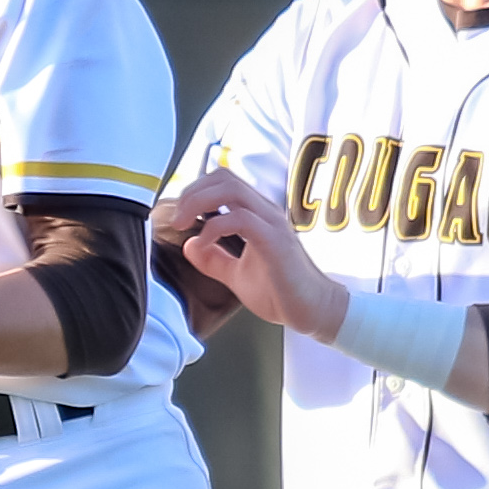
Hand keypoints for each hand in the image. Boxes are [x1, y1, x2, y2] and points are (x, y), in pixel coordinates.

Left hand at [154, 171, 344, 340]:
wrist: (312, 310)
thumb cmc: (281, 292)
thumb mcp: (236, 274)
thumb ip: (214, 259)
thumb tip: (189, 246)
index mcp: (257, 215)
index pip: (223, 182)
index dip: (196, 190)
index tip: (179, 213)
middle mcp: (265, 212)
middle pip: (224, 178)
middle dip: (192, 192)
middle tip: (176, 218)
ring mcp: (271, 223)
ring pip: (232, 190)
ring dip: (199, 202)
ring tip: (183, 223)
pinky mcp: (274, 241)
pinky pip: (241, 219)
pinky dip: (215, 227)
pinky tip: (204, 243)